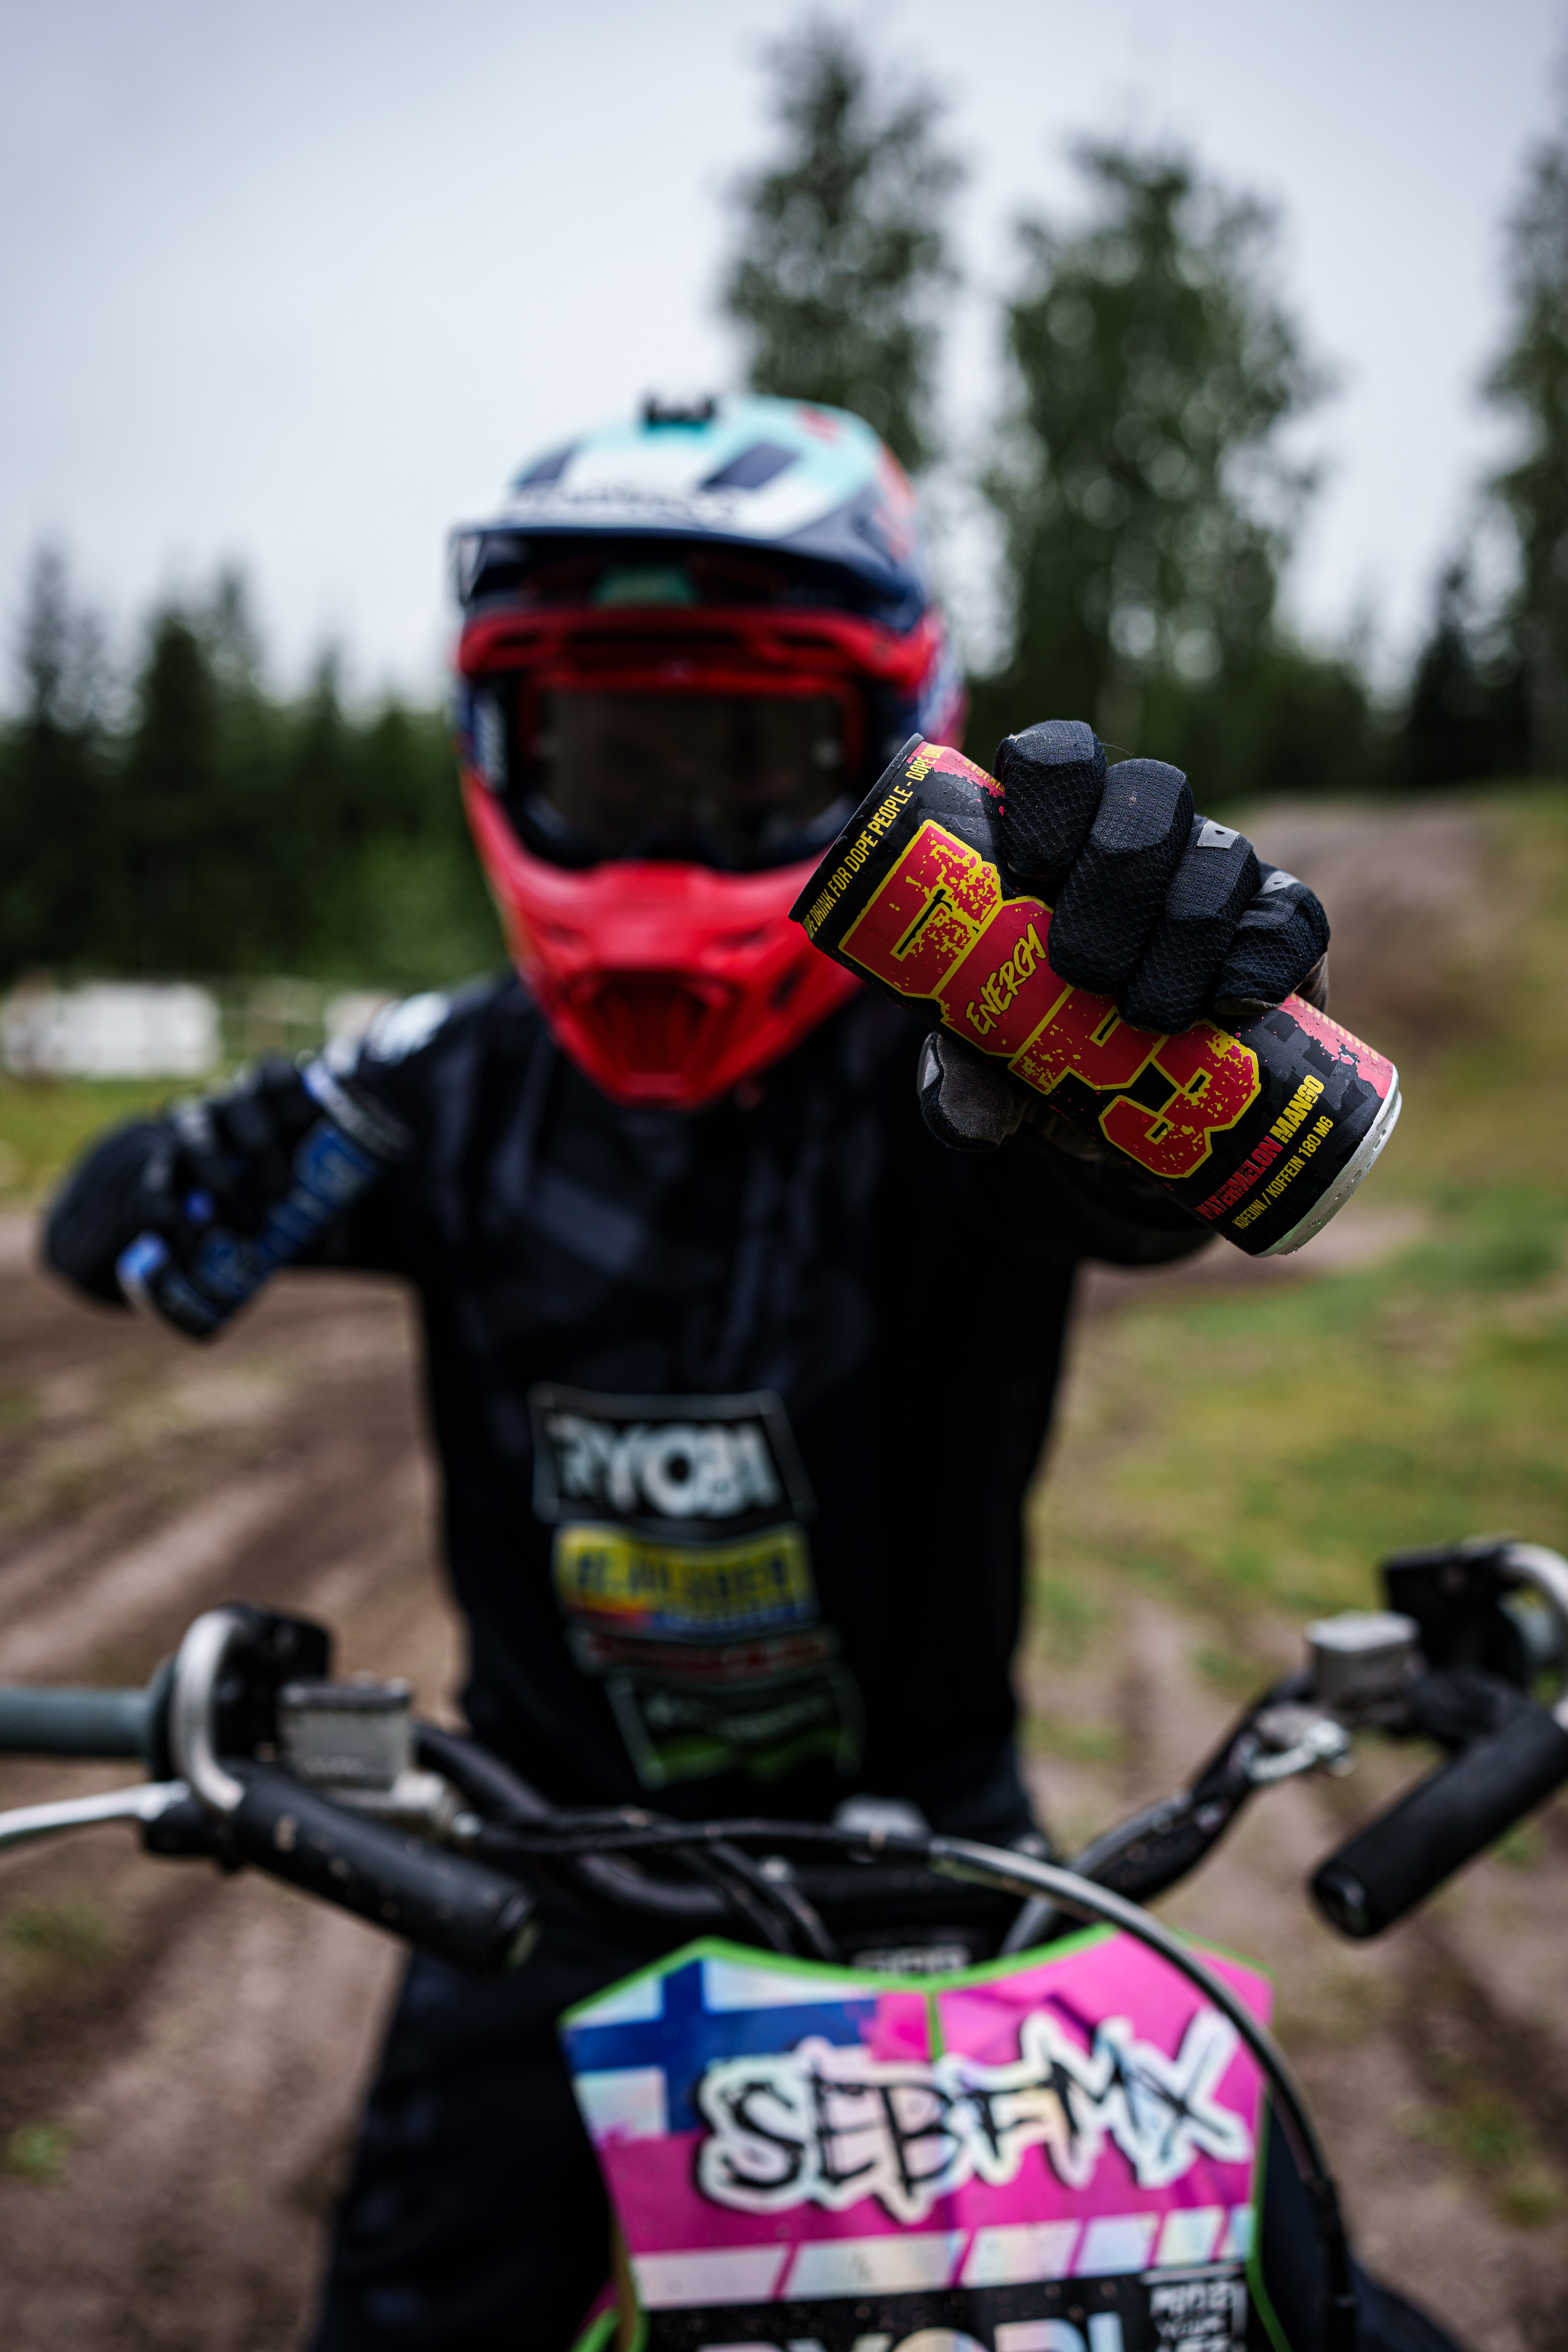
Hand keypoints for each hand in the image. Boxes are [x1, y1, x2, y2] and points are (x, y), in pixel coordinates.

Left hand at [917, 719, 1328, 1152]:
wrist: (1149, 1112)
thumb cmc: (1057, 1054)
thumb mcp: (1000, 1069)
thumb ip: (966, 1076)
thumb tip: (963, 1111)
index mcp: (1062, 833)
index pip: (1060, 757)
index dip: (1048, 792)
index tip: (1029, 865)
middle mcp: (1146, 831)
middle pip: (1147, 797)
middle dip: (1112, 886)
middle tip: (1080, 973)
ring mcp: (1221, 871)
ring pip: (1217, 860)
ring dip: (1178, 941)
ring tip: (1145, 1020)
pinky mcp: (1283, 925)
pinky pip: (1288, 920)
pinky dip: (1257, 965)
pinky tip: (1228, 1010)